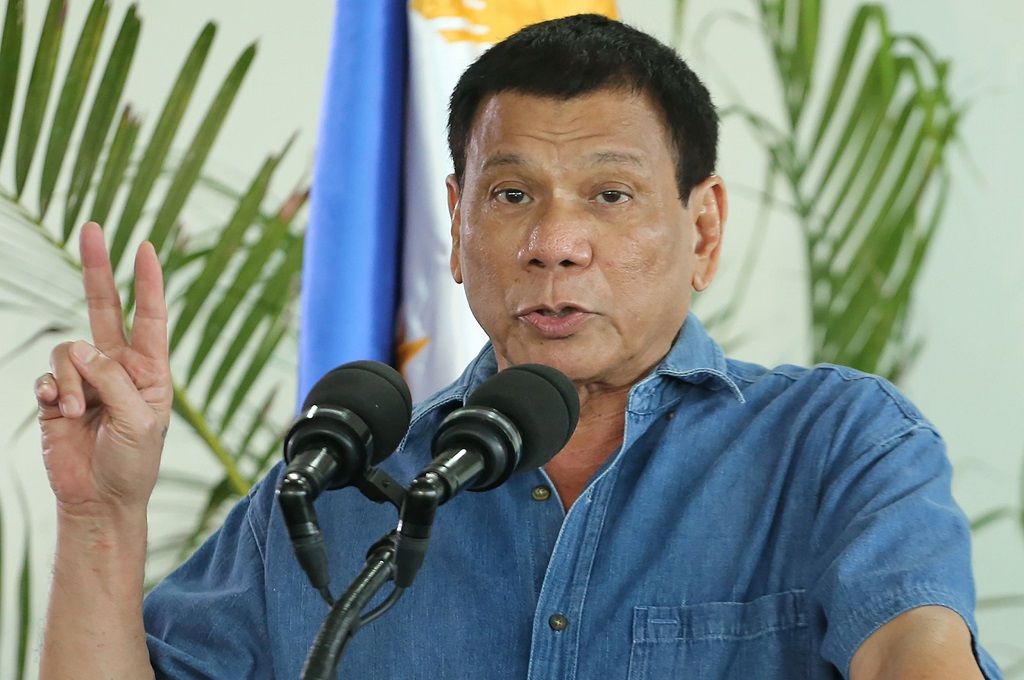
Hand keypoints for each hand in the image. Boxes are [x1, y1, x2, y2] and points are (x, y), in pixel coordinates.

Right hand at [36, 222, 171, 515]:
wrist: (99, 499)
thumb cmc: (132, 463)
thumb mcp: (138, 421)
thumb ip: (113, 381)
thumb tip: (81, 349)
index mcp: (150, 371)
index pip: (150, 318)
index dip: (148, 283)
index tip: (147, 248)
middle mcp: (117, 367)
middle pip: (105, 307)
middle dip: (98, 268)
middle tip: (93, 228)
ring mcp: (85, 379)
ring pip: (68, 350)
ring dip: (68, 380)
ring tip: (75, 412)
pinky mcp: (54, 395)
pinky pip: (46, 376)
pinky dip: (50, 392)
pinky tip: (58, 414)